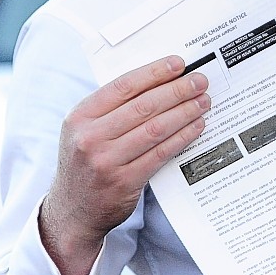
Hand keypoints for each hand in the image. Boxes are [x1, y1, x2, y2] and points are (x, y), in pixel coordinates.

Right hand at [41, 54, 210, 274]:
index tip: (178, 64)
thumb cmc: (86, 162)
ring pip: (155, 128)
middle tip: (199, 81)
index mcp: (80, 117)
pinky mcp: (124, 182)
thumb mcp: (84, 130)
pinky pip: (160, 153)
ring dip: (184, 112)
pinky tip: (196, 127)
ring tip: (203, 102)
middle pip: (143, 106)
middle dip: (176, 90)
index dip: (154, 73)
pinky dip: (182, 137)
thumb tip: (159, 82)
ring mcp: (106, 161)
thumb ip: (112, 108)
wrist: (73, 210)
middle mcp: (90, 137)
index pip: (122, 86)